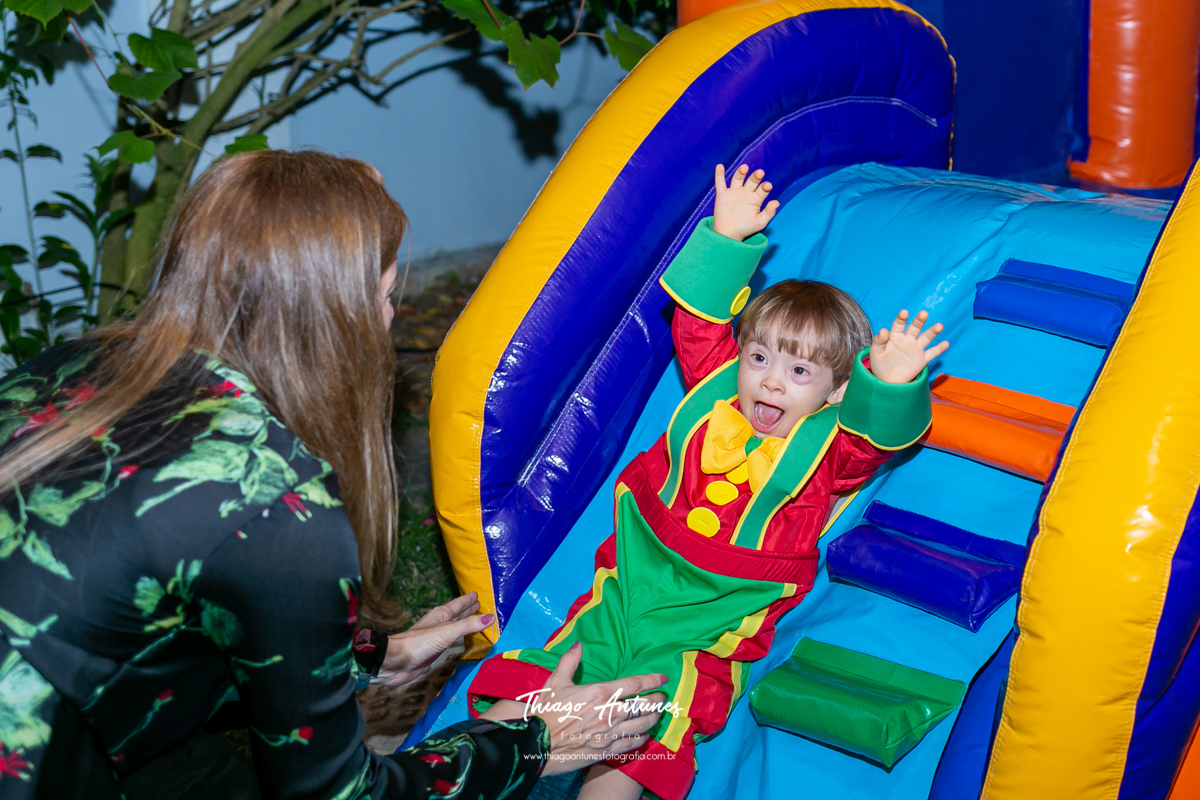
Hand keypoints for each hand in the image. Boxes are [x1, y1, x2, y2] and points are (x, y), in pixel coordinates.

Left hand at [373, 592, 492, 686]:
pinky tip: (461, 640)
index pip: (458, 604)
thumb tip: (491, 617)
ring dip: (464, 622)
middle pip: (456, 614)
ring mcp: (437, 637)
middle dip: (467, 609)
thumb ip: (468, 625)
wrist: (397, 662)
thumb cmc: (420, 643)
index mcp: (441, 615)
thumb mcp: (447, 631)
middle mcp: (440, 624)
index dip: (467, 600)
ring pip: (454, 626)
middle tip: (479, 604)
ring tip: (474, 620)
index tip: (477, 594)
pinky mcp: (435, 650)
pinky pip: (452, 640)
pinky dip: (459, 637)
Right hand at [537, 643, 667, 775]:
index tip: (663, 678)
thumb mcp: (556, 681)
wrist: (537, 744)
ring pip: (642, 725)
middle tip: (663, 698)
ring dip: (653, 719)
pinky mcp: (607, 750)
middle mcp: (611, 713)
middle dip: (657, 701)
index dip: (651, 680)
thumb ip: (570, 661)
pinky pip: (631, 744)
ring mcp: (610, 733)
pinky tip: (645, 736)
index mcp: (601, 693)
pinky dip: (642, 738)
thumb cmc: (546, 711)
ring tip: (658, 715)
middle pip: (644, 706)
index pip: (634, 684)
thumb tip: (578, 645)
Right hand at [712, 163, 779, 240]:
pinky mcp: (723, 195)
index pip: (762, 190)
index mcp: (756, 199)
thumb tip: (777, 202)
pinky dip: (719, 174)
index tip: (768, 185)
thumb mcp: (760, 222)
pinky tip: (720, 166)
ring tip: (744, 168)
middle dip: (755, 177)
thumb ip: (769, 213)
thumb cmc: (745, 229)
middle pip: (752, 181)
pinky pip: (720, 183)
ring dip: (741, 172)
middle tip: (760, 173)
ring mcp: (734, 192)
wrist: (728, 234)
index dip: (765, 187)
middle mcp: (746, 193)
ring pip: (738, 179)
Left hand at [869, 309, 949, 383]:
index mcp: (895, 336)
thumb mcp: (876, 352)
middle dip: (919, 321)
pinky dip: (939, 349)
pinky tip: (946, 343)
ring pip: (926, 338)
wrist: (887, 380)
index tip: (904, 312)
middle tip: (924, 313)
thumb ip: (879, 341)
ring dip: (932, 332)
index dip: (901, 318)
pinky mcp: (922, 359)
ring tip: (939, 326)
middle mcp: (907, 340)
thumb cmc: (880, 363)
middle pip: (915, 328)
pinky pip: (932, 353)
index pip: (899, 325)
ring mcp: (916, 349)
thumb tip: (883, 330)